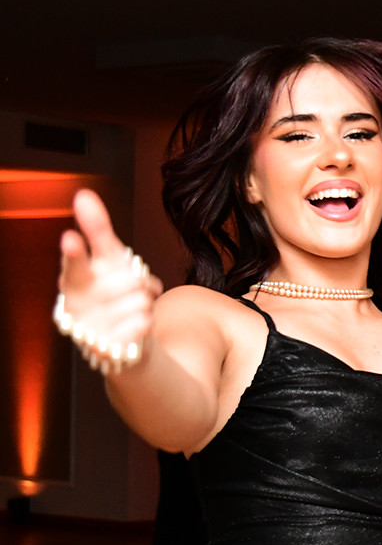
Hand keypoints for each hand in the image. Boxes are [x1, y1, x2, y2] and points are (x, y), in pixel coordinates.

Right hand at [58, 189, 162, 371]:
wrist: (124, 338)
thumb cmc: (114, 290)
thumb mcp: (109, 259)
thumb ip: (97, 229)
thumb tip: (83, 194)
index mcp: (73, 278)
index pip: (76, 261)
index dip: (75, 251)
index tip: (71, 238)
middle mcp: (74, 303)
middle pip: (128, 279)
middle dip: (140, 281)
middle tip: (131, 287)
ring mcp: (88, 328)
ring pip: (142, 300)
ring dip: (146, 303)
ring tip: (131, 309)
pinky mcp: (106, 350)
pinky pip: (144, 322)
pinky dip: (147, 322)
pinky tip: (133, 327)